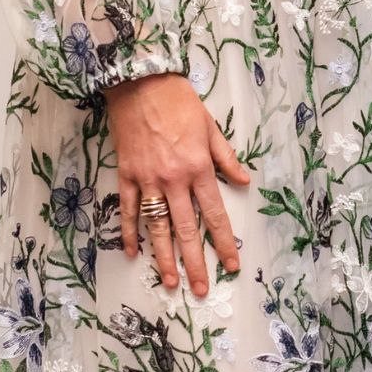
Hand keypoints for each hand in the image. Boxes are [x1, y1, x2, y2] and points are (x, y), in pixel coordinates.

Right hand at [105, 73, 250, 294]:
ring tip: (171, 282)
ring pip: (157, 227)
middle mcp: (174, 180)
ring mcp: (148, 180)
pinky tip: (134, 254)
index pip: (214, 215)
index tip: (232, 265)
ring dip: (164, 257)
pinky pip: (129, 210)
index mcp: (199, 168)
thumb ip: (226, 158)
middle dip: (196, 262)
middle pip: (186, 230)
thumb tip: (244, 181)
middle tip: (201, 289)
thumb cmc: (179, 102)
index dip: (223, 243)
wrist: (139, 82)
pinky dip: (130, 233)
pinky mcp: (127, 175)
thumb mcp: (211, 127)